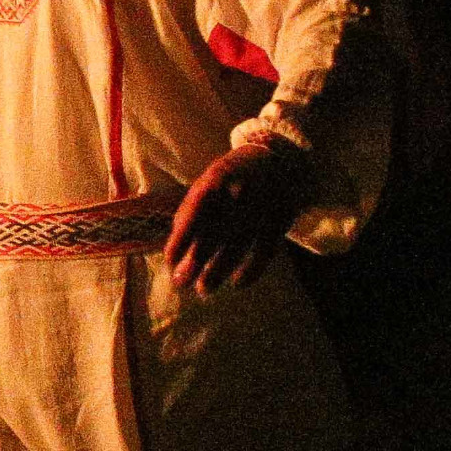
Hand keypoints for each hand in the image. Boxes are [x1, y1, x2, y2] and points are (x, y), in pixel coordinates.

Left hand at [163, 143, 309, 294]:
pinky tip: (237, 283)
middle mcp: (239, 194)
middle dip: (196, 261)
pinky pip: (265, 250)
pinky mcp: (280, 220)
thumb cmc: (231, 178)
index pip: (194, 214)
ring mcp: (262, 208)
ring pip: (238, 245)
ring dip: (219, 270)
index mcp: (215, 182)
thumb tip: (174, 250)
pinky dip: (252, 270)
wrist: (279, 160)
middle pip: (214, 233)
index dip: (181, 239)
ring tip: (204, 290)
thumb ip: (191, 212)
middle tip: (181, 284)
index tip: (170, 261)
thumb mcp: (207, 183)